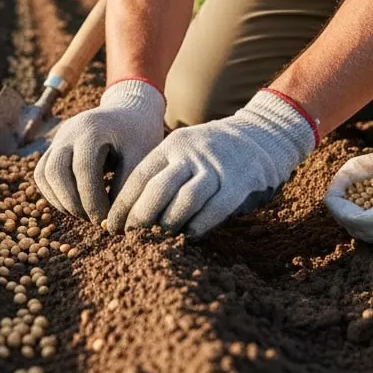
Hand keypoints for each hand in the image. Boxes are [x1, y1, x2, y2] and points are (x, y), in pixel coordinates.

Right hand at [33, 79, 165, 222]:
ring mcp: (58, 138)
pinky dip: (54, 193)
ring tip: (85, 214)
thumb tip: (112, 221)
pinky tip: (76, 205)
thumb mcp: (142, 156)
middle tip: (94, 220)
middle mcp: (69, 131)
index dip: (92, 200)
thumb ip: (127, 185)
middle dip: (73, 203)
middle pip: (55, 171)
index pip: (83, 170)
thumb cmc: (140, 134)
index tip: (107, 220)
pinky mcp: (55, 147)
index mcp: (92, 129)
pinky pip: (42, 173)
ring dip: (61, 201)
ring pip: (44, 174)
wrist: (130, 110)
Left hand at [106, 89, 317, 236]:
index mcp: (172, 146)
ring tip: (158, 238)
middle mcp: (191, 154)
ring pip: (185, 200)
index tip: (111, 224)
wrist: (261, 134)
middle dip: (140, 216)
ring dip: (169, 223)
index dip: (124, 203)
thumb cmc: (213, 152)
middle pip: (158, 188)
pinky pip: (215, 209)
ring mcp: (216, 168)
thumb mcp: (184, 151)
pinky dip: (199, 225)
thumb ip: (164, 174)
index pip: (141, 175)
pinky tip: (190, 235)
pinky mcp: (239, 183)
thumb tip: (133, 211)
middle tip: (130, 236)